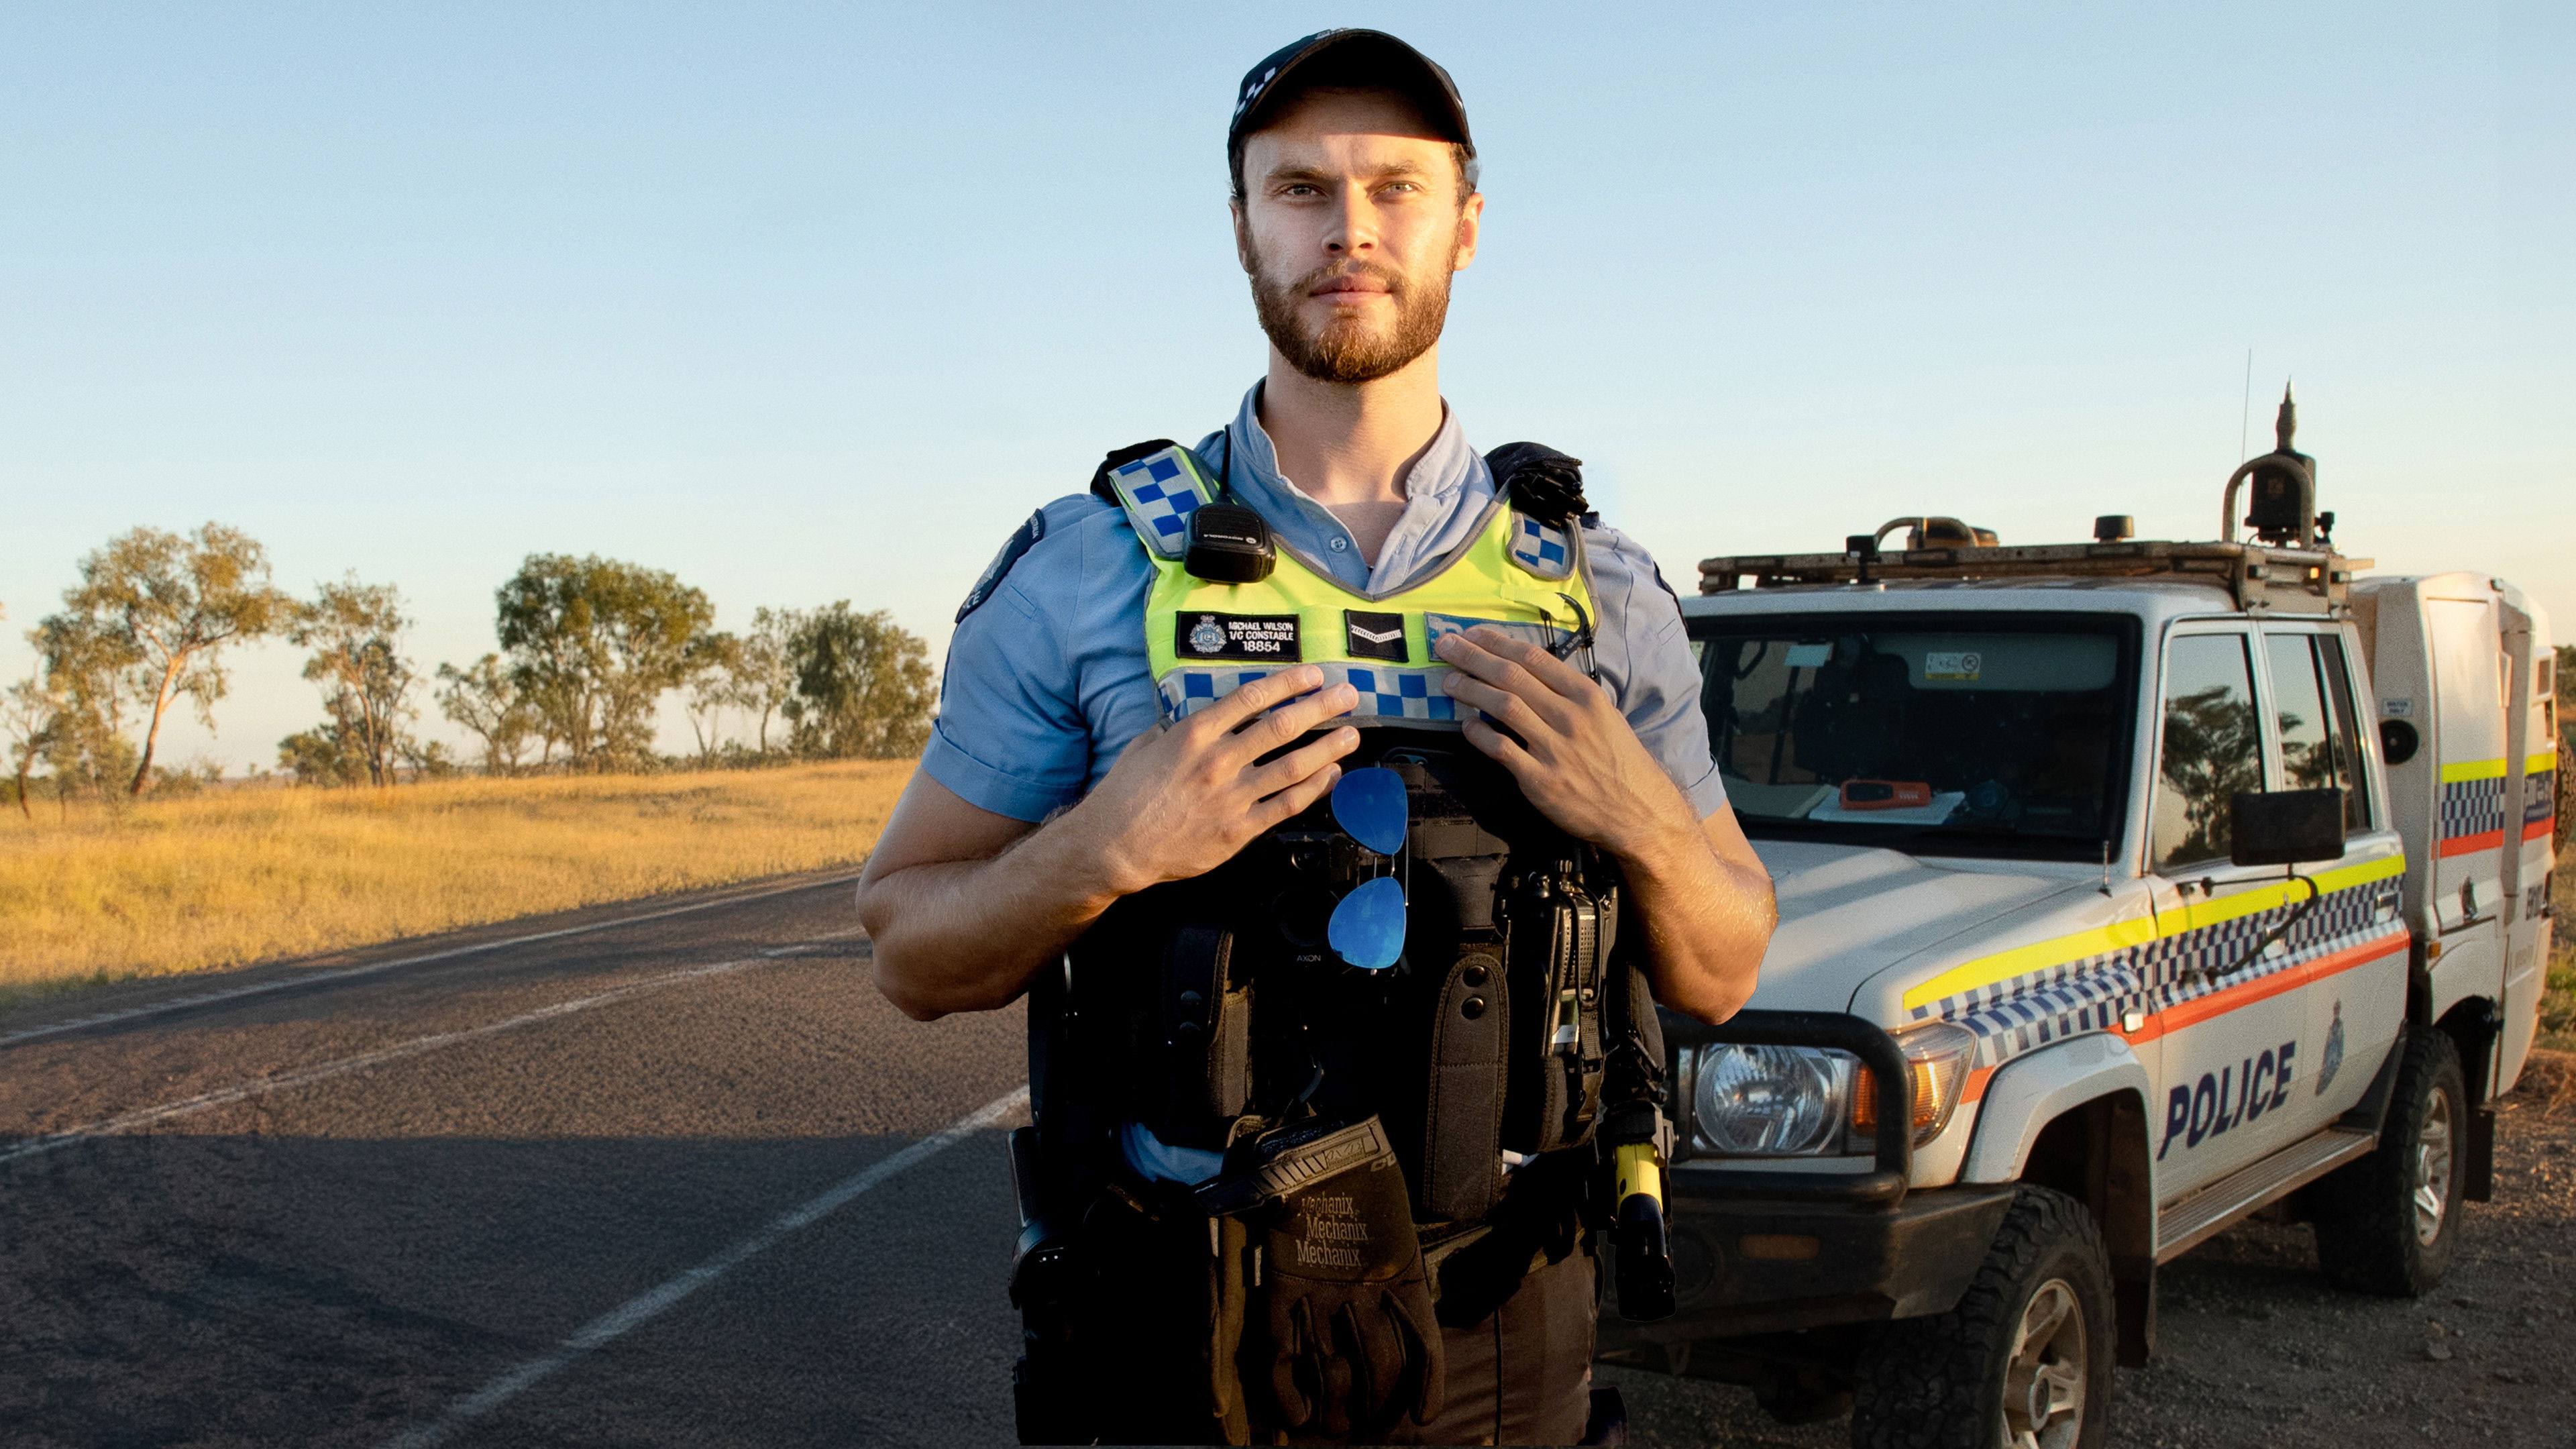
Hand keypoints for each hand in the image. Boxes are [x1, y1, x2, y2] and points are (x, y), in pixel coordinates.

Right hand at [1066, 664, 1358, 896]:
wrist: (1114, 846)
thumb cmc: (1126, 794)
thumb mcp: (1146, 744)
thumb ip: (1179, 727)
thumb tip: (1204, 716)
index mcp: (1195, 734)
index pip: (1252, 698)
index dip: (1289, 683)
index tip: (1314, 674)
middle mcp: (1218, 761)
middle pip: (1282, 727)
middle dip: (1321, 707)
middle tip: (1348, 696)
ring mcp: (1231, 797)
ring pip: (1293, 766)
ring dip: (1328, 747)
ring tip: (1352, 734)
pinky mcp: (1238, 830)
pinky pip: (1285, 806)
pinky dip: (1313, 789)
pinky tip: (1331, 775)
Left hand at [1434, 627, 1698, 859]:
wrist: (1639, 812)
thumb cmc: (1619, 761)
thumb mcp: (1604, 717)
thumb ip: (1566, 695)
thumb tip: (1524, 674)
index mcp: (1586, 696)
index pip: (1534, 658)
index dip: (1498, 642)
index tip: (1473, 633)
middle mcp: (1570, 717)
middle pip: (1512, 676)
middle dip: (1473, 657)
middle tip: (1446, 646)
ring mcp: (1555, 749)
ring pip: (1503, 707)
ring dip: (1470, 689)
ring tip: (1449, 680)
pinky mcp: (1541, 781)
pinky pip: (1501, 749)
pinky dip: (1479, 734)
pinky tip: (1466, 725)